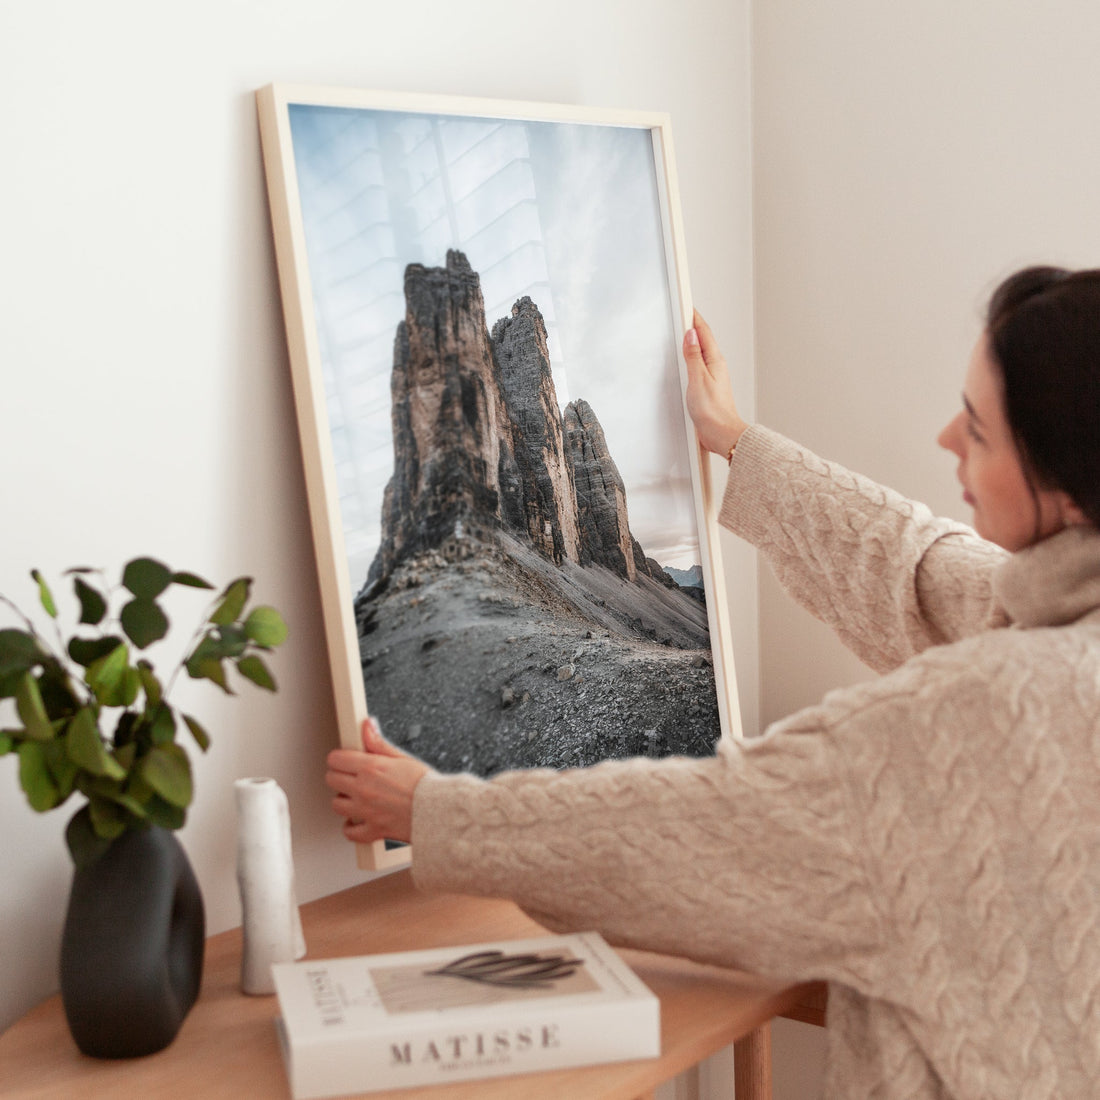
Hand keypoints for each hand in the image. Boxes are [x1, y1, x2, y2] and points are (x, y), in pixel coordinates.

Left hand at [325, 717, 429, 844]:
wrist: (439, 811)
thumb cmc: (426, 785)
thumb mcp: (402, 758)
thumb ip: (378, 743)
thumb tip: (367, 726)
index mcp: (371, 768)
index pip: (336, 759)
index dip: (340, 758)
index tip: (345, 760)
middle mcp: (364, 789)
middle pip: (331, 780)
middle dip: (339, 776)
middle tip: (351, 777)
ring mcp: (366, 811)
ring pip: (336, 805)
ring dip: (344, 800)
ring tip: (356, 797)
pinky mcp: (372, 829)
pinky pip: (350, 832)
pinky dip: (351, 827)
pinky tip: (358, 820)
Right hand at [683, 310, 748, 456]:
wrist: (722, 433)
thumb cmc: (713, 411)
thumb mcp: (697, 379)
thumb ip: (693, 356)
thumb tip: (690, 335)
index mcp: (715, 361)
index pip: (703, 332)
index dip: (695, 318)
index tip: (687, 306)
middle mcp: (716, 366)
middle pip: (703, 340)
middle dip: (694, 326)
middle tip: (685, 313)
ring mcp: (713, 377)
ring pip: (702, 352)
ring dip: (693, 341)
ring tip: (685, 331)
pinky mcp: (708, 387)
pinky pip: (699, 365)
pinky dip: (692, 357)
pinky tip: (688, 360)